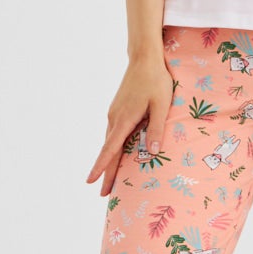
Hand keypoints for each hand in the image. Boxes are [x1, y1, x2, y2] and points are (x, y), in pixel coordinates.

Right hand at [86, 54, 175, 195]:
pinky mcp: (117, 110)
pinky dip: (112, 149)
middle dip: (105, 173)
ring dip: (109, 161)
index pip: (110, 149)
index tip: (91, 182)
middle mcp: (114, 119)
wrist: (144, 59)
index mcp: (124, 120)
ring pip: (110, 143)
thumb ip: (156, 129)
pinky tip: (116, 156)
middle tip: (102, 194)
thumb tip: (152, 153)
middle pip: (108, 151)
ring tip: (109, 180)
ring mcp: (114, 114)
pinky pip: (113, 134)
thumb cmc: (156, 81)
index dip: (101, 167)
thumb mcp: (161, 105)